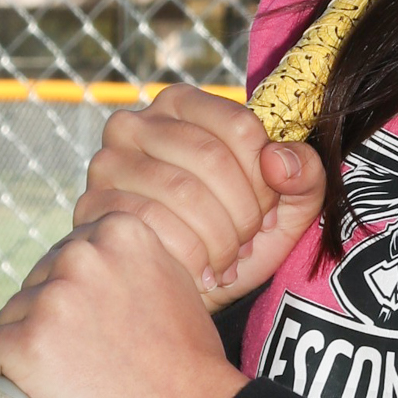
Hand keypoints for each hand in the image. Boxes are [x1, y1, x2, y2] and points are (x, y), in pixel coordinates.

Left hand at [0, 212, 246, 397]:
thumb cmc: (190, 364)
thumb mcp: (172, 283)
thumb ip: (133, 264)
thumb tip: (98, 261)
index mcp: (119, 232)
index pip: (66, 256)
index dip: (76, 294)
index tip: (97, 325)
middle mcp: (82, 255)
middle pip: (36, 284)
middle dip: (50, 318)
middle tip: (88, 359)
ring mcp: (52, 299)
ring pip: (12, 319)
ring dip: (31, 347)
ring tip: (77, 380)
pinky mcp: (27, 344)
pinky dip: (8, 376)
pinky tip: (42, 391)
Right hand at [76, 84, 324, 304]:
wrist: (181, 292)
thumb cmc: (234, 239)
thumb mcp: (285, 208)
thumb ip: (305, 176)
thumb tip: (278, 161)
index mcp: (183, 105)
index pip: (241, 127)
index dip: (265, 179)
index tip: (267, 211)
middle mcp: (136, 123)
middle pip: (212, 158)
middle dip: (242, 213)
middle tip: (247, 244)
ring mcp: (108, 163)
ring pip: (182, 192)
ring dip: (218, 239)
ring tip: (225, 261)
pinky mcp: (92, 206)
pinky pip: (150, 224)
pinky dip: (187, 256)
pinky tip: (198, 274)